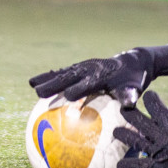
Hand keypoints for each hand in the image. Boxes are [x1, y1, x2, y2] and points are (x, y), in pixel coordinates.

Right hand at [28, 46, 167, 105]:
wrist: (132, 62)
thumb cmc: (133, 80)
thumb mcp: (135, 87)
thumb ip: (130, 95)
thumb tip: (129, 105)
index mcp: (103, 75)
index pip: (90, 83)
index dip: (80, 89)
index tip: (69, 97)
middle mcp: (91, 69)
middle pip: (71, 77)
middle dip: (56, 84)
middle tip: (40, 93)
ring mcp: (83, 67)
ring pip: (63, 73)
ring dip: (48, 79)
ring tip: (32, 85)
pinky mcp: (78, 67)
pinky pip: (61, 72)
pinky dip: (48, 76)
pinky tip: (33, 82)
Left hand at [114, 87, 167, 167]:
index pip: (152, 102)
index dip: (150, 97)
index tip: (149, 96)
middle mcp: (162, 134)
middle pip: (137, 120)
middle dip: (129, 113)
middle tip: (124, 109)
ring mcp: (158, 152)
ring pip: (133, 141)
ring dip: (123, 135)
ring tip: (116, 132)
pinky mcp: (158, 167)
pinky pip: (138, 166)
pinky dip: (129, 165)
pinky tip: (119, 164)